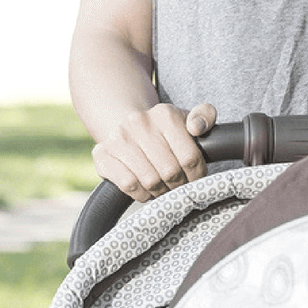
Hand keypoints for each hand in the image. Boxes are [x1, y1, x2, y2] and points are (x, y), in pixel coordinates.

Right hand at [92, 102, 217, 202]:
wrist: (126, 128)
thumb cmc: (163, 131)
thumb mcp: (186, 120)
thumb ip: (205, 116)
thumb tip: (197, 127)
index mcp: (164, 114)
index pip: (190, 157)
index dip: (196, 175)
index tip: (194, 178)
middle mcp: (139, 122)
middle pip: (170, 171)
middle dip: (178, 185)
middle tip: (178, 186)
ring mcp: (118, 138)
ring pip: (150, 180)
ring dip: (160, 192)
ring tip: (163, 188)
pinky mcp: (102, 155)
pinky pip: (129, 184)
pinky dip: (141, 194)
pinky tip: (145, 190)